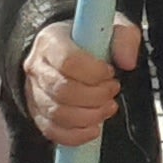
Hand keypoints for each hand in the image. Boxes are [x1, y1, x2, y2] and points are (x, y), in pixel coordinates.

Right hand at [26, 16, 138, 145]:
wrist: (68, 48)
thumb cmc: (89, 40)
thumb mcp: (112, 27)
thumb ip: (124, 38)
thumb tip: (128, 62)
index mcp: (52, 41)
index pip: (68, 61)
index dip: (94, 72)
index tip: (110, 72)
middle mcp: (37, 67)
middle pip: (63, 91)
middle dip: (96, 96)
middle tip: (112, 90)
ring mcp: (34, 92)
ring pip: (58, 114)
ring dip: (90, 116)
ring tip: (107, 107)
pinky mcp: (37, 113)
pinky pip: (52, 132)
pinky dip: (76, 135)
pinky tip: (94, 127)